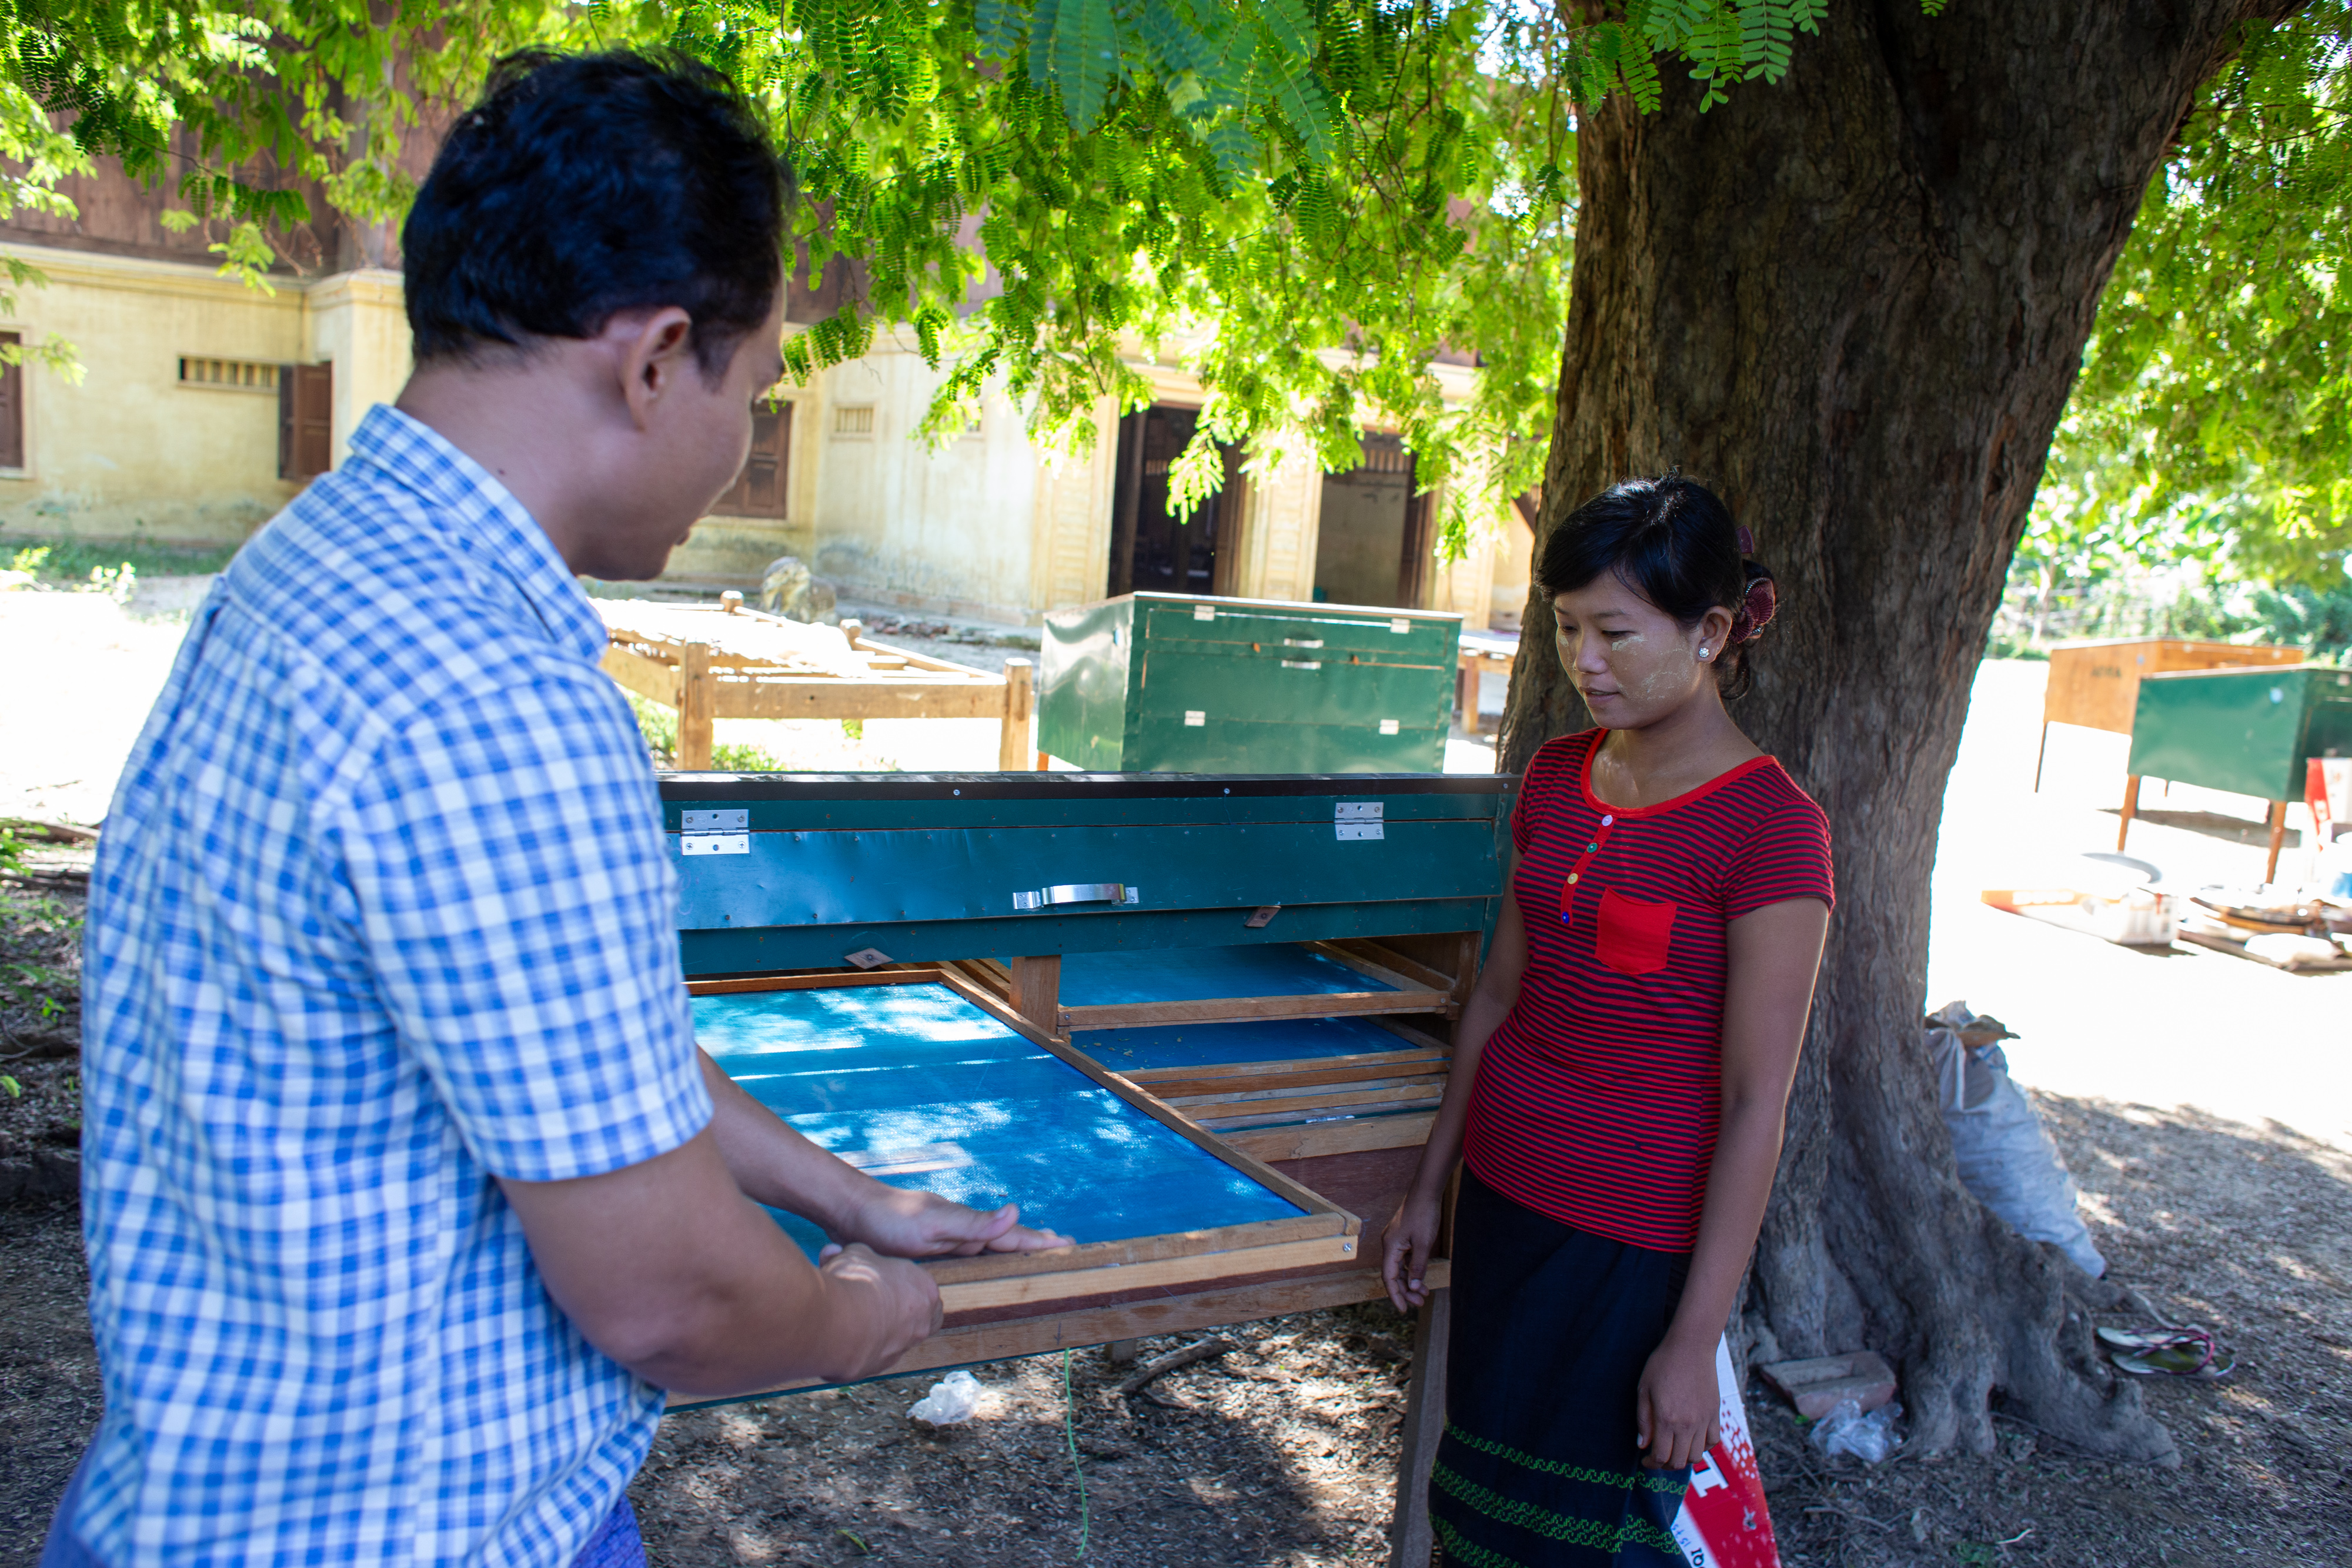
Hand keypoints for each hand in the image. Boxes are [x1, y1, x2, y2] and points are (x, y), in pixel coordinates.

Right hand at [813, 1242, 942, 1379]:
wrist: (842, 1322)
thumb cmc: (856, 1284)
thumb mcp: (856, 1254)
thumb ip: (853, 1254)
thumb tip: (836, 1253)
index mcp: (925, 1290)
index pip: (921, 1287)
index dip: (898, 1283)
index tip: (878, 1279)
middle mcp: (921, 1322)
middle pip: (917, 1316)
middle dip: (898, 1309)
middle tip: (871, 1300)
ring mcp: (902, 1347)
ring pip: (894, 1337)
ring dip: (876, 1328)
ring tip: (849, 1316)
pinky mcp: (878, 1366)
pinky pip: (872, 1354)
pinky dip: (860, 1346)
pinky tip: (841, 1334)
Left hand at [835, 1182, 1074, 1258]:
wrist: (849, 1210)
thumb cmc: (888, 1219)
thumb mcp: (932, 1225)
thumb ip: (974, 1223)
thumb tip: (1017, 1211)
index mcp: (967, 1225)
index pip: (1012, 1236)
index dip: (1040, 1242)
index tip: (1069, 1245)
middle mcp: (960, 1230)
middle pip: (1005, 1239)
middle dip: (1033, 1243)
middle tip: (1062, 1245)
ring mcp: (945, 1236)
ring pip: (987, 1245)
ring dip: (1012, 1248)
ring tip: (1034, 1248)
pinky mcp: (928, 1245)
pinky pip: (967, 1252)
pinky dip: (985, 1254)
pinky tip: (981, 1257)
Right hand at [1380, 1189, 1443, 1311]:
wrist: (1426, 1192)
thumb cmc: (1424, 1214)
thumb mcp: (1423, 1244)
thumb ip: (1417, 1266)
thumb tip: (1413, 1287)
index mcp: (1390, 1247)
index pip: (1389, 1278)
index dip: (1395, 1295)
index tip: (1403, 1310)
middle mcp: (1390, 1245)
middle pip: (1394, 1274)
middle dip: (1406, 1291)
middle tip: (1420, 1303)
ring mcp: (1396, 1241)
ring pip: (1400, 1267)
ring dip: (1410, 1281)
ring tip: (1424, 1293)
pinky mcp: (1403, 1237)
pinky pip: (1405, 1259)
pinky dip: (1412, 1269)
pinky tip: (1421, 1277)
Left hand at [1635, 1334, 1720, 1469]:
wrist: (1691, 1347)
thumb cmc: (1663, 1364)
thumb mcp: (1644, 1389)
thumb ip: (1643, 1420)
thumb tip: (1643, 1445)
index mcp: (1666, 1419)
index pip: (1661, 1456)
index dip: (1651, 1463)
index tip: (1645, 1459)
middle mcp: (1688, 1424)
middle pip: (1679, 1462)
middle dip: (1666, 1465)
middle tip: (1658, 1457)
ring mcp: (1704, 1420)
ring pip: (1697, 1456)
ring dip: (1684, 1458)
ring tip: (1674, 1449)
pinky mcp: (1715, 1414)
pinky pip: (1713, 1442)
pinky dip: (1703, 1447)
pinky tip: (1692, 1440)